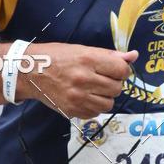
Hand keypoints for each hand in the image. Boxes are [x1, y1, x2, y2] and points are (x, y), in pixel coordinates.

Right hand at [21, 41, 138, 118]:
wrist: (30, 72)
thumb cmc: (57, 57)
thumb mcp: (83, 50)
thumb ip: (109, 55)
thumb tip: (133, 56)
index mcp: (88, 59)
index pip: (122, 71)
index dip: (122, 71)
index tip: (114, 70)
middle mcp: (83, 79)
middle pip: (117, 89)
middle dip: (113, 84)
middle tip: (101, 79)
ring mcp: (77, 97)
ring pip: (108, 104)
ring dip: (105, 97)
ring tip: (93, 89)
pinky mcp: (72, 110)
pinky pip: (95, 113)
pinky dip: (94, 106)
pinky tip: (85, 97)